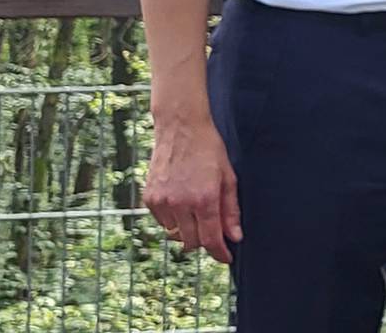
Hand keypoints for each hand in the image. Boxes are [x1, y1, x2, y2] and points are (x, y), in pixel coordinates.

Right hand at [144, 116, 241, 262]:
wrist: (181, 128)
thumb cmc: (209, 150)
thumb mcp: (228, 178)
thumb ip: (231, 210)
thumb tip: (235, 237)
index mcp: (204, 199)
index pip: (211, 239)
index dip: (220, 253)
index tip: (226, 258)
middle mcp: (181, 203)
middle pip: (192, 242)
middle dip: (205, 242)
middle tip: (213, 230)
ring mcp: (162, 201)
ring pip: (176, 234)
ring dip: (188, 230)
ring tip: (196, 211)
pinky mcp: (150, 198)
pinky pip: (163, 222)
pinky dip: (173, 220)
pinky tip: (181, 202)